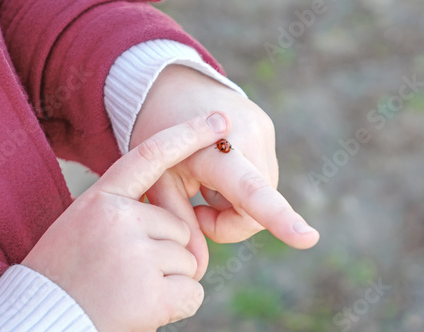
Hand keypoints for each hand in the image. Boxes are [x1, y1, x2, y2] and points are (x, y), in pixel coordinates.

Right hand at [22, 113, 230, 330]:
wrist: (41, 319)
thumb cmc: (66, 275)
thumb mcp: (86, 227)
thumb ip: (129, 215)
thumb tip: (183, 230)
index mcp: (101, 198)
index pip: (150, 156)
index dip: (187, 134)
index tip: (219, 119)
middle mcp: (119, 218)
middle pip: (180, 227)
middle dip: (166, 252)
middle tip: (125, 273)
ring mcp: (135, 253)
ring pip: (188, 260)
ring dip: (168, 280)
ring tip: (126, 290)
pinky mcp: (150, 292)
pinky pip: (192, 292)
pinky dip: (176, 304)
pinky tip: (142, 308)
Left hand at [130, 65, 319, 278]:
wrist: (170, 85)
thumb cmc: (157, 135)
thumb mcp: (158, 179)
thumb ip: (180, 221)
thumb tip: (199, 268)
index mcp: (214, 149)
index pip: (250, 189)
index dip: (278, 217)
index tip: (308, 239)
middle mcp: (249, 134)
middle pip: (256, 207)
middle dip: (228, 219)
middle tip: (196, 207)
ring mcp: (263, 128)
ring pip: (262, 194)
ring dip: (235, 202)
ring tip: (205, 182)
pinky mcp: (267, 127)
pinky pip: (261, 176)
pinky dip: (241, 185)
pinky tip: (218, 168)